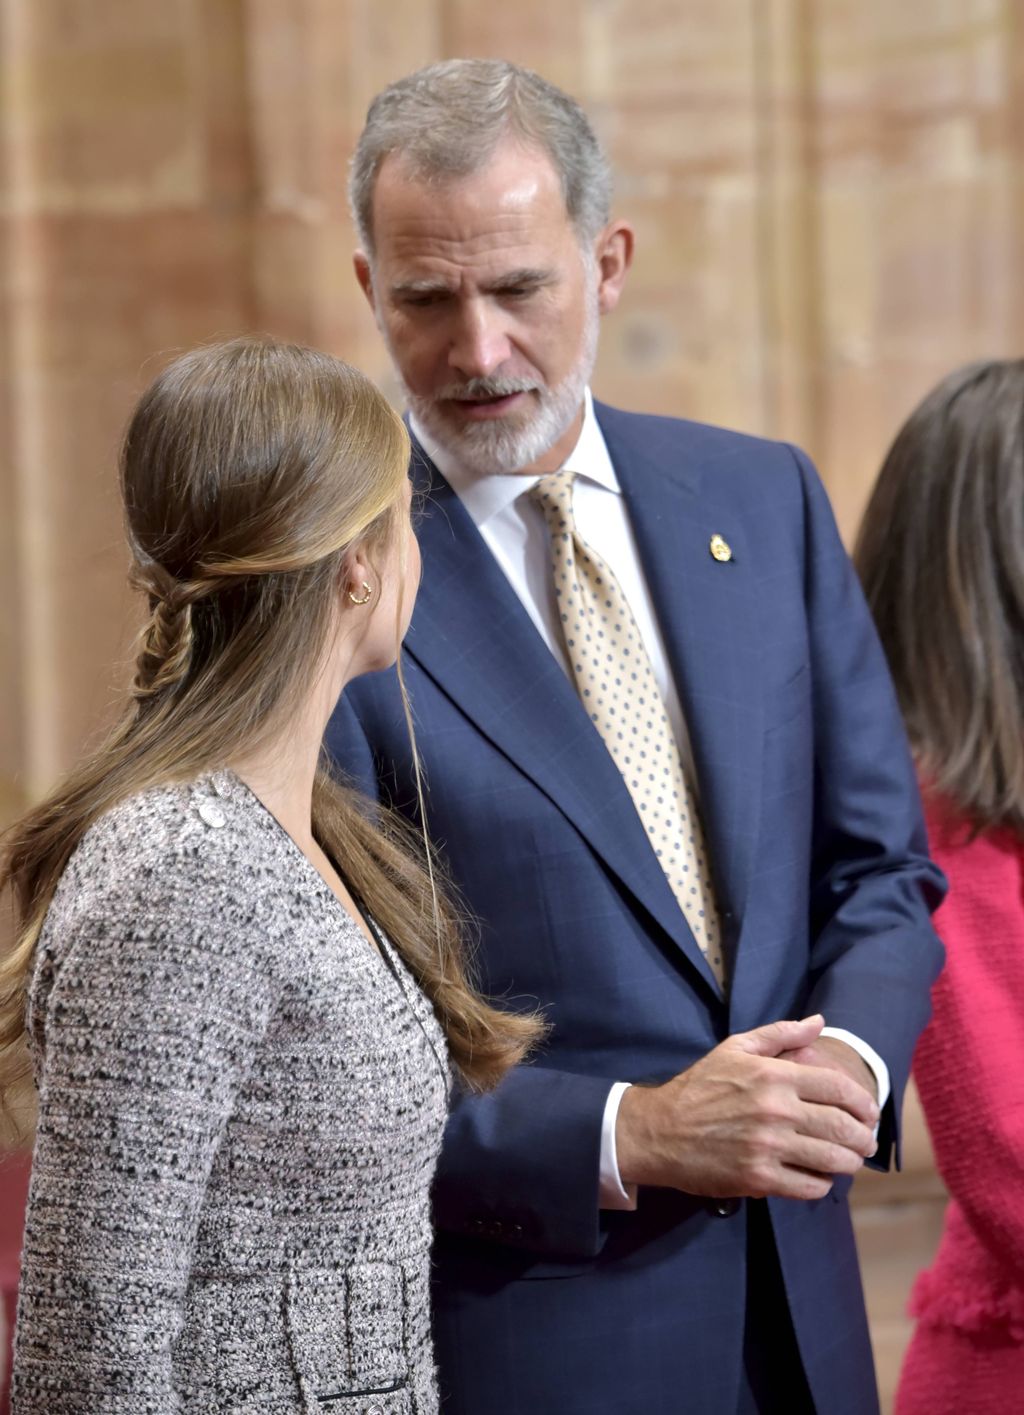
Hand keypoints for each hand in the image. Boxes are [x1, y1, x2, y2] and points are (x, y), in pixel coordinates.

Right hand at [615, 1015, 879, 1201]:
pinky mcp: (758, 1178)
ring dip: (849, 1162)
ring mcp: (768, 1146)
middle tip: (866, 1142)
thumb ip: (780, 1034)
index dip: (863, 1102)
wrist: (660, 1130)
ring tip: (850, 1161)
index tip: (870, 1112)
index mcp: (773, 1075)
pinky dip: (822, 1184)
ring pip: (832, 1159)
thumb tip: (818, 1022)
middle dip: (863, 1137)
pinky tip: (819, 1178)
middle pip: (842, 1126)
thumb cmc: (699, 1086)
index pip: (838, 1087)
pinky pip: (808, 1186)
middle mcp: (775, 1110)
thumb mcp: (735, 1049)